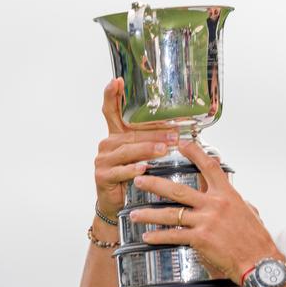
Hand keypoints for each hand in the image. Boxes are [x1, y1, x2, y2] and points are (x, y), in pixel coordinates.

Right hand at [94, 78, 178, 217]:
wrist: (116, 205)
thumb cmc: (132, 179)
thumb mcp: (143, 158)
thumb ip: (154, 144)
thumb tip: (182, 135)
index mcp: (116, 136)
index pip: (111, 111)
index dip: (112, 95)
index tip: (117, 81)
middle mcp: (107, 145)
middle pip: (130, 134)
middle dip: (153, 133)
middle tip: (173, 135)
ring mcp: (103, 160)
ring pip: (127, 150)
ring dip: (147, 150)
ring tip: (163, 150)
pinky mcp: (103, 176)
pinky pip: (120, 171)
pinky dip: (133, 169)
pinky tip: (143, 168)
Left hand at [128, 141, 281, 282]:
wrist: (259, 261)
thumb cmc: (257, 241)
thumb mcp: (250, 213)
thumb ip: (238, 203)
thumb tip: (235, 197)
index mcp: (228, 195)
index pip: (209, 167)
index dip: (194, 153)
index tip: (182, 144)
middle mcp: (215, 205)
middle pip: (178, 189)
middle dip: (155, 184)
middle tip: (140, 179)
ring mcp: (206, 221)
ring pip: (171, 213)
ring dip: (149, 213)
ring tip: (135, 214)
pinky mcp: (201, 239)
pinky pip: (174, 235)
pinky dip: (159, 236)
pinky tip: (148, 236)